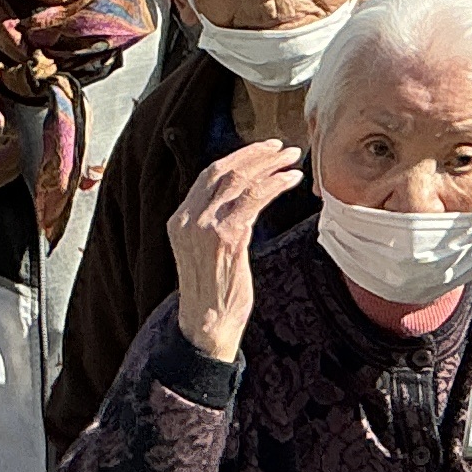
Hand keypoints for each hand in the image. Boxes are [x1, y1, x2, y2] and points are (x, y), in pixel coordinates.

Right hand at [170, 139, 307, 360]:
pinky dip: (276, 184)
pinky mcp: (226, 238)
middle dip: (255, 155)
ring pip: (239, 181)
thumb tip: (243, 198)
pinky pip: (254, 199)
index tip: (263, 149)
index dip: (238, 158)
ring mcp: (204, 228)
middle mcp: (187, 219)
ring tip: (292, 158)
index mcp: (179, 219)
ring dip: (270, 165)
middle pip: (222, 171)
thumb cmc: (213, 290)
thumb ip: (215, 222)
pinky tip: (292, 179)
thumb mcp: (204, 250)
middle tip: (282, 147)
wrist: (206, 324)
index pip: (208, 175)